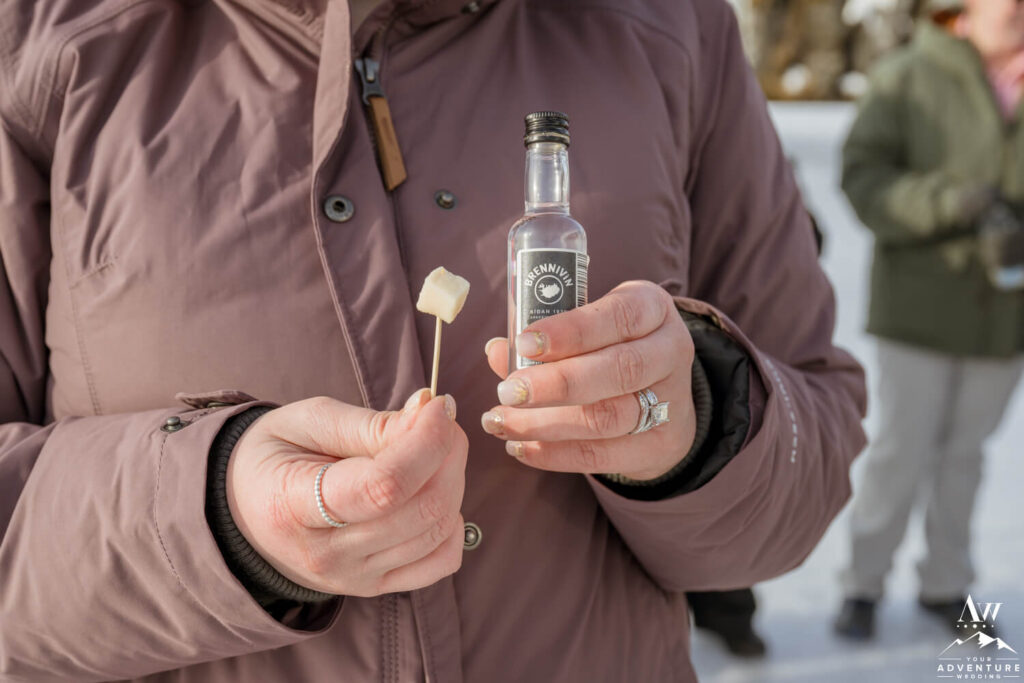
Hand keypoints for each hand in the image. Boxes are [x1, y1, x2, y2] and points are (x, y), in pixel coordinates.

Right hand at [226, 390, 467, 596]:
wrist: (245, 510)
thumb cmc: (276, 454)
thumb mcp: (308, 421)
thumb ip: (371, 423)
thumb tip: (429, 412)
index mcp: (294, 506)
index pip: (383, 486)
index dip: (426, 443)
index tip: (437, 406)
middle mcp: (326, 554)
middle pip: (420, 509)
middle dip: (447, 454)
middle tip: (439, 420)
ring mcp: (354, 577)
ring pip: (437, 531)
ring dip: (453, 479)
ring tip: (435, 448)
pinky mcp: (376, 586)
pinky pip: (440, 562)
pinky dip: (451, 523)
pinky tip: (432, 492)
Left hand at [482, 280, 696, 480]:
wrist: (664, 399)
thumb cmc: (610, 348)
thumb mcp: (589, 328)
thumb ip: (546, 339)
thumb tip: (497, 351)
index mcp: (652, 308)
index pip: (620, 316)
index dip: (572, 330)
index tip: (524, 342)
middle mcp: (670, 351)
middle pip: (618, 370)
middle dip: (555, 383)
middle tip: (507, 391)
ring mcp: (671, 402)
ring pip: (608, 417)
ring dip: (545, 424)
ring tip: (501, 422)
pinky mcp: (660, 446)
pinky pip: (603, 456)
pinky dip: (555, 454)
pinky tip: (521, 447)